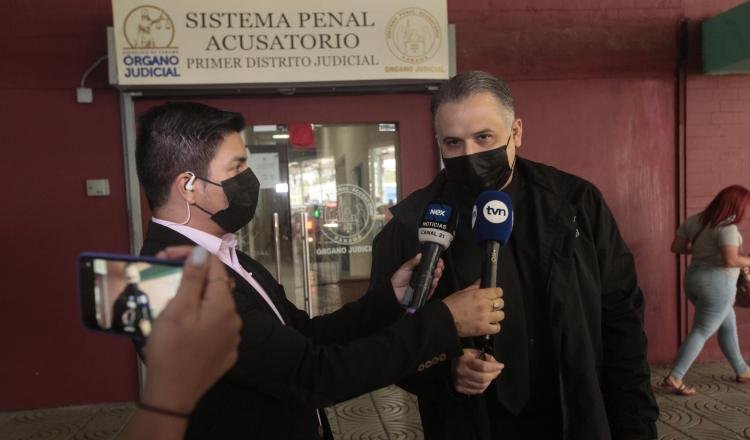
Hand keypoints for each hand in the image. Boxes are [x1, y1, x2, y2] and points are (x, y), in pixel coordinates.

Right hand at [140, 247, 241, 413]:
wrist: (172, 395)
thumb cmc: (171, 350)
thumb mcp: (177, 310)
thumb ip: (192, 279)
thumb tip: (202, 252)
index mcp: (223, 305)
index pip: (214, 266)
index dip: (193, 255)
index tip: (168, 255)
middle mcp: (234, 319)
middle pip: (215, 287)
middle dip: (192, 277)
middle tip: (166, 276)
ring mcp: (232, 338)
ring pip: (215, 307)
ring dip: (196, 299)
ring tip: (171, 300)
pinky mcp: (225, 353)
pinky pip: (214, 327)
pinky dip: (200, 319)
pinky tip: (183, 325)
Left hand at [391, 253, 444, 303]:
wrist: (394, 292)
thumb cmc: (397, 280)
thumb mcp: (404, 268)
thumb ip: (412, 262)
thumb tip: (420, 255)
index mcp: (419, 271)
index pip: (430, 266)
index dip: (435, 263)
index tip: (438, 260)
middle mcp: (423, 278)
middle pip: (434, 273)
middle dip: (439, 268)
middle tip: (439, 266)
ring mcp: (424, 286)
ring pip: (434, 281)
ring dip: (437, 276)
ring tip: (437, 272)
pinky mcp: (424, 293)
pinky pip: (431, 290)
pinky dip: (434, 286)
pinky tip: (434, 281)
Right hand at [442, 284, 503, 336]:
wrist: (444, 319)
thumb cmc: (450, 306)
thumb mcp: (462, 292)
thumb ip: (474, 287)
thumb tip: (481, 282)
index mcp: (478, 295)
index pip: (498, 292)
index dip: (496, 293)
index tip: (494, 295)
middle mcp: (483, 306)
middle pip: (501, 303)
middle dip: (496, 304)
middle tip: (490, 306)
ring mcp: (484, 318)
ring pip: (501, 315)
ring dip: (496, 315)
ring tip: (489, 316)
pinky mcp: (483, 329)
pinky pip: (497, 328)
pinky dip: (494, 326)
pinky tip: (488, 324)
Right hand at [451, 348, 503, 394]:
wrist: (448, 367)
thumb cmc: (462, 358)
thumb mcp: (472, 352)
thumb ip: (485, 356)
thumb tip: (496, 364)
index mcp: (464, 360)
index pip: (483, 366)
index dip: (494, 367)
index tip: (500, 365)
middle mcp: (461, 372)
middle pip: (483, 378)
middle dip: (494, 374)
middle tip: (497, 370)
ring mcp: (460, 382)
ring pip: (482, 385)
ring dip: (489, 380)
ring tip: (490, 375)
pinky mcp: (460, 388)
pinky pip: (477, 390)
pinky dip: (484, 386)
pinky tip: (484, 381)